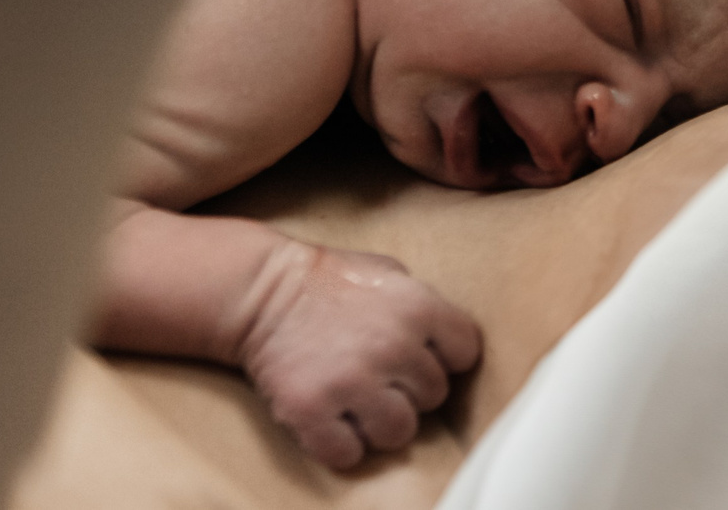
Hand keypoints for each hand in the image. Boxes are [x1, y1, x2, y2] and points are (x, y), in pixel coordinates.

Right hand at [234, 240, 482, 470]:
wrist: (262, 292)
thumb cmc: (332, 281)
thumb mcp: (393, 274)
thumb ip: (426, 306)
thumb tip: (449, 341)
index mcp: (420, 308)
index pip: (466, 354)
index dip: (445, 358)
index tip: (422, 356)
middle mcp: (393, 347)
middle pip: (433, 396)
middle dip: (410, 390)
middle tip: (381, 377)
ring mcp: (352, 382)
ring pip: (399, 432)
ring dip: (381, 424)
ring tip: (360, 404)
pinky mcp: (311, 411)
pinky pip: (348, 454)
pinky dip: (341, 446)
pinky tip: (331, 422)